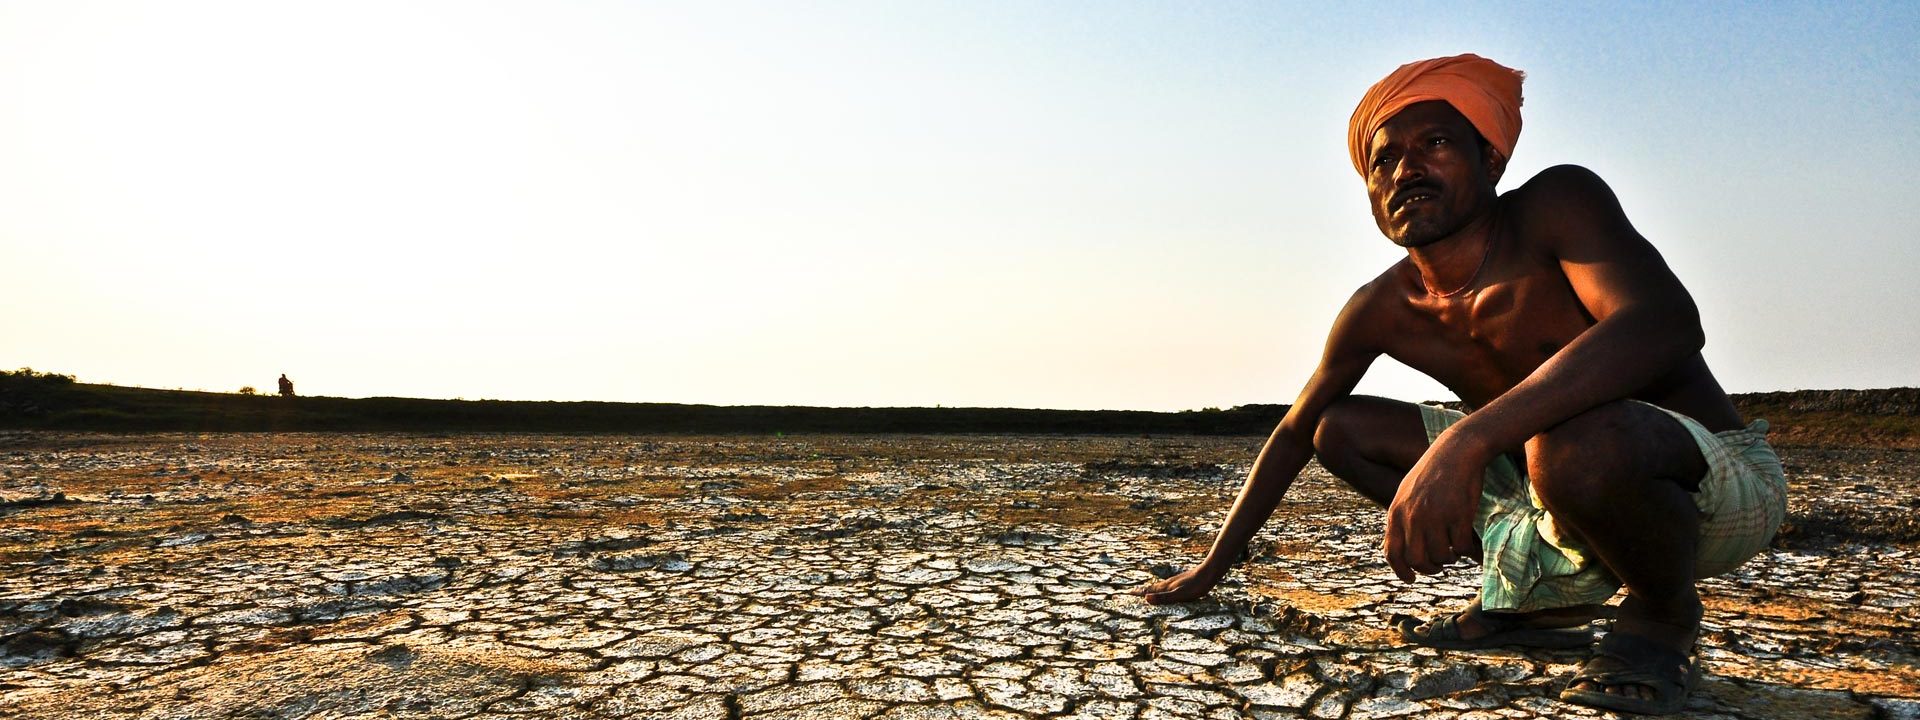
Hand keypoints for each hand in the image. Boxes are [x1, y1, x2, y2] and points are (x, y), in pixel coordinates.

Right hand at [1139, 563, 1224, 604]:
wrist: (1209, 573)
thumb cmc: (1195, 586)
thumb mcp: (1179, 594)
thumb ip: (1163, 598)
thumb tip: (1146, 599)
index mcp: (1166, 587)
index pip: (1148, 591)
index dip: (1138, 593)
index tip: (1127, 593)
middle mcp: (1168, 584)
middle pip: (1152, 588)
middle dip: (1141, 591)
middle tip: (1131, 592)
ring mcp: (1175, 582)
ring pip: (1159, 586)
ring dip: (1150, 589)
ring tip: (1145, 591)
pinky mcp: (1182, 582)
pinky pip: (1167, 586)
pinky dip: (1161, 589)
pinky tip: (1166, 589)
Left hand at [1384, 437, 1486, 581]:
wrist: (1457, 450)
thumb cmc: (1434, 472)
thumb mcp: (1407, 493)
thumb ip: (1401, 519)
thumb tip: (1401, 549)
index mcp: (1396, 512)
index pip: (1392, 553)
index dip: (1401, 571)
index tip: (1412, 579)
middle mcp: (1412, 517)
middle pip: (1417, 561)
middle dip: (1430, 568)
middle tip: (1440, 566)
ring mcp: (1435, 516)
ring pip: (1441, 557)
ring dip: (1450, 559)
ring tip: (1454, 551)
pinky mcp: (1458, 515)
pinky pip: (1461, 548)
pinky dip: (1468, 552)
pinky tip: (1470, 547)